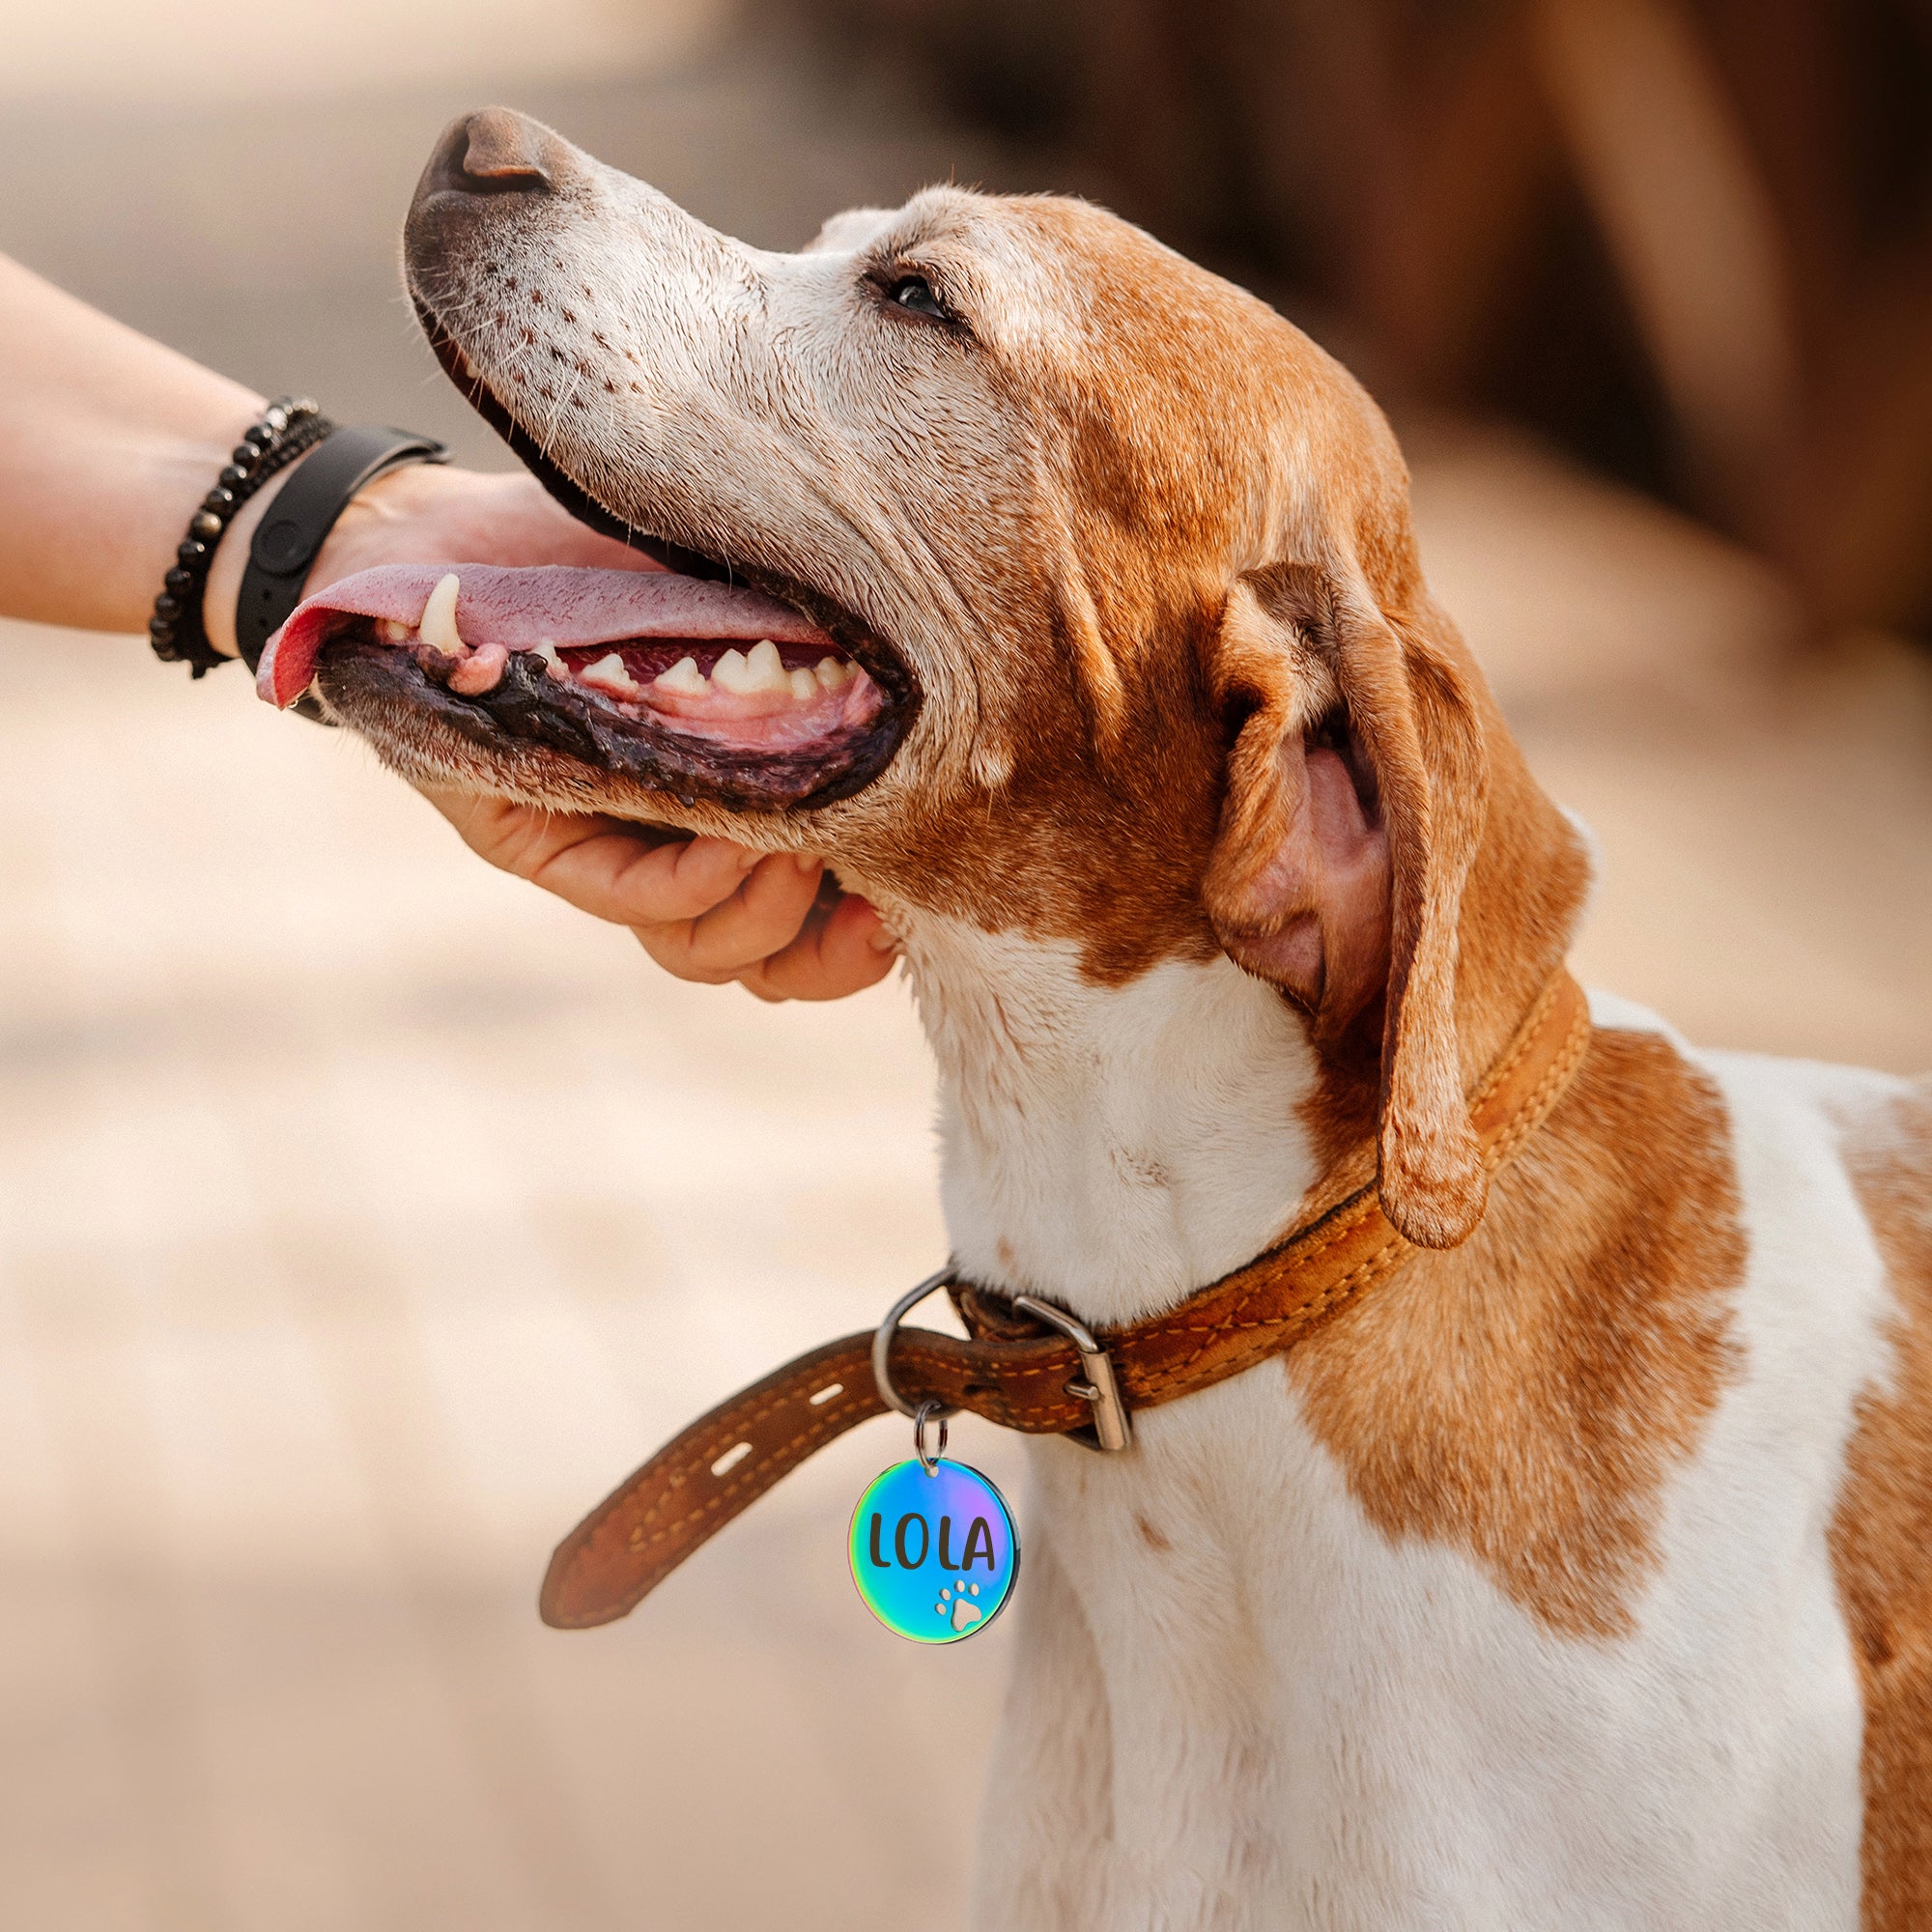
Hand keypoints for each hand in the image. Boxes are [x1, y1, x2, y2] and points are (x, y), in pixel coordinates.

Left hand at [214, 460, 893, 1001]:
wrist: (457, 526)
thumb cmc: (621, 545)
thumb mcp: (754, 605)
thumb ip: (821, 666)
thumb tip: (942, 717)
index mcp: (733, 810)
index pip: (809, 929)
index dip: (864, 948)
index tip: (917, 911)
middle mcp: (674, 843)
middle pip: (763, 964)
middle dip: (831, 957)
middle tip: (881, 909)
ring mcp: (606, 847)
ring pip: (700, 950)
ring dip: (768, 914)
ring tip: (804, 845)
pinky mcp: (533, 835)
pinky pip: (631, 899)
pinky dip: (699, 878)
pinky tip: (736, 838)